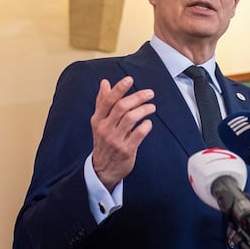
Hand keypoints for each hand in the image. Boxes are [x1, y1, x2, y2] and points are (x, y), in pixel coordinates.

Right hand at [91, 76, 155, 190]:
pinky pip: (139, 134)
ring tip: (152, 107)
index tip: (129, 79)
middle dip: (137, 97)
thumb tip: (104, 83)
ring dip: (144, 109)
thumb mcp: (99, 122)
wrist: (103, 169)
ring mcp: (115, 140)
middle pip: (121, 107)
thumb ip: (102, 102)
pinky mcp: (126, 150)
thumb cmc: (103, 142)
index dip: (119, 88)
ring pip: (131, 118)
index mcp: (98, 119)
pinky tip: (148, 123)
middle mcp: (105, 128)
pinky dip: (146, 125)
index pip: (107, 100)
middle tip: (149, 93)